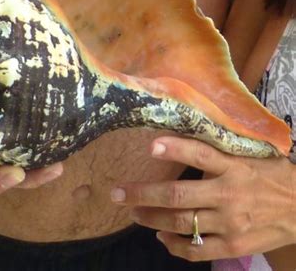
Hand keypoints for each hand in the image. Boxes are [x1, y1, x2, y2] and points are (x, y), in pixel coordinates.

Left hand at [110, 136, 295, 260]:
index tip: (150, 146)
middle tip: (117, 193)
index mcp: (234, 167)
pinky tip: (160, 236)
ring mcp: (230, 224)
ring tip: (133, 212)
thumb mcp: (249, 156)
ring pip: (181, 223)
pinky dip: (174, 245)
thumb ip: (219, 152)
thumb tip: (178, 138)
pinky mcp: (233, 247)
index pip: (201, 154)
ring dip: (151, 218)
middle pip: (179, 195)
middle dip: (143, 194)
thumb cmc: (271, 177)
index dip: (175, 150)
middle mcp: (229, 194)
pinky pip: (196, 250)